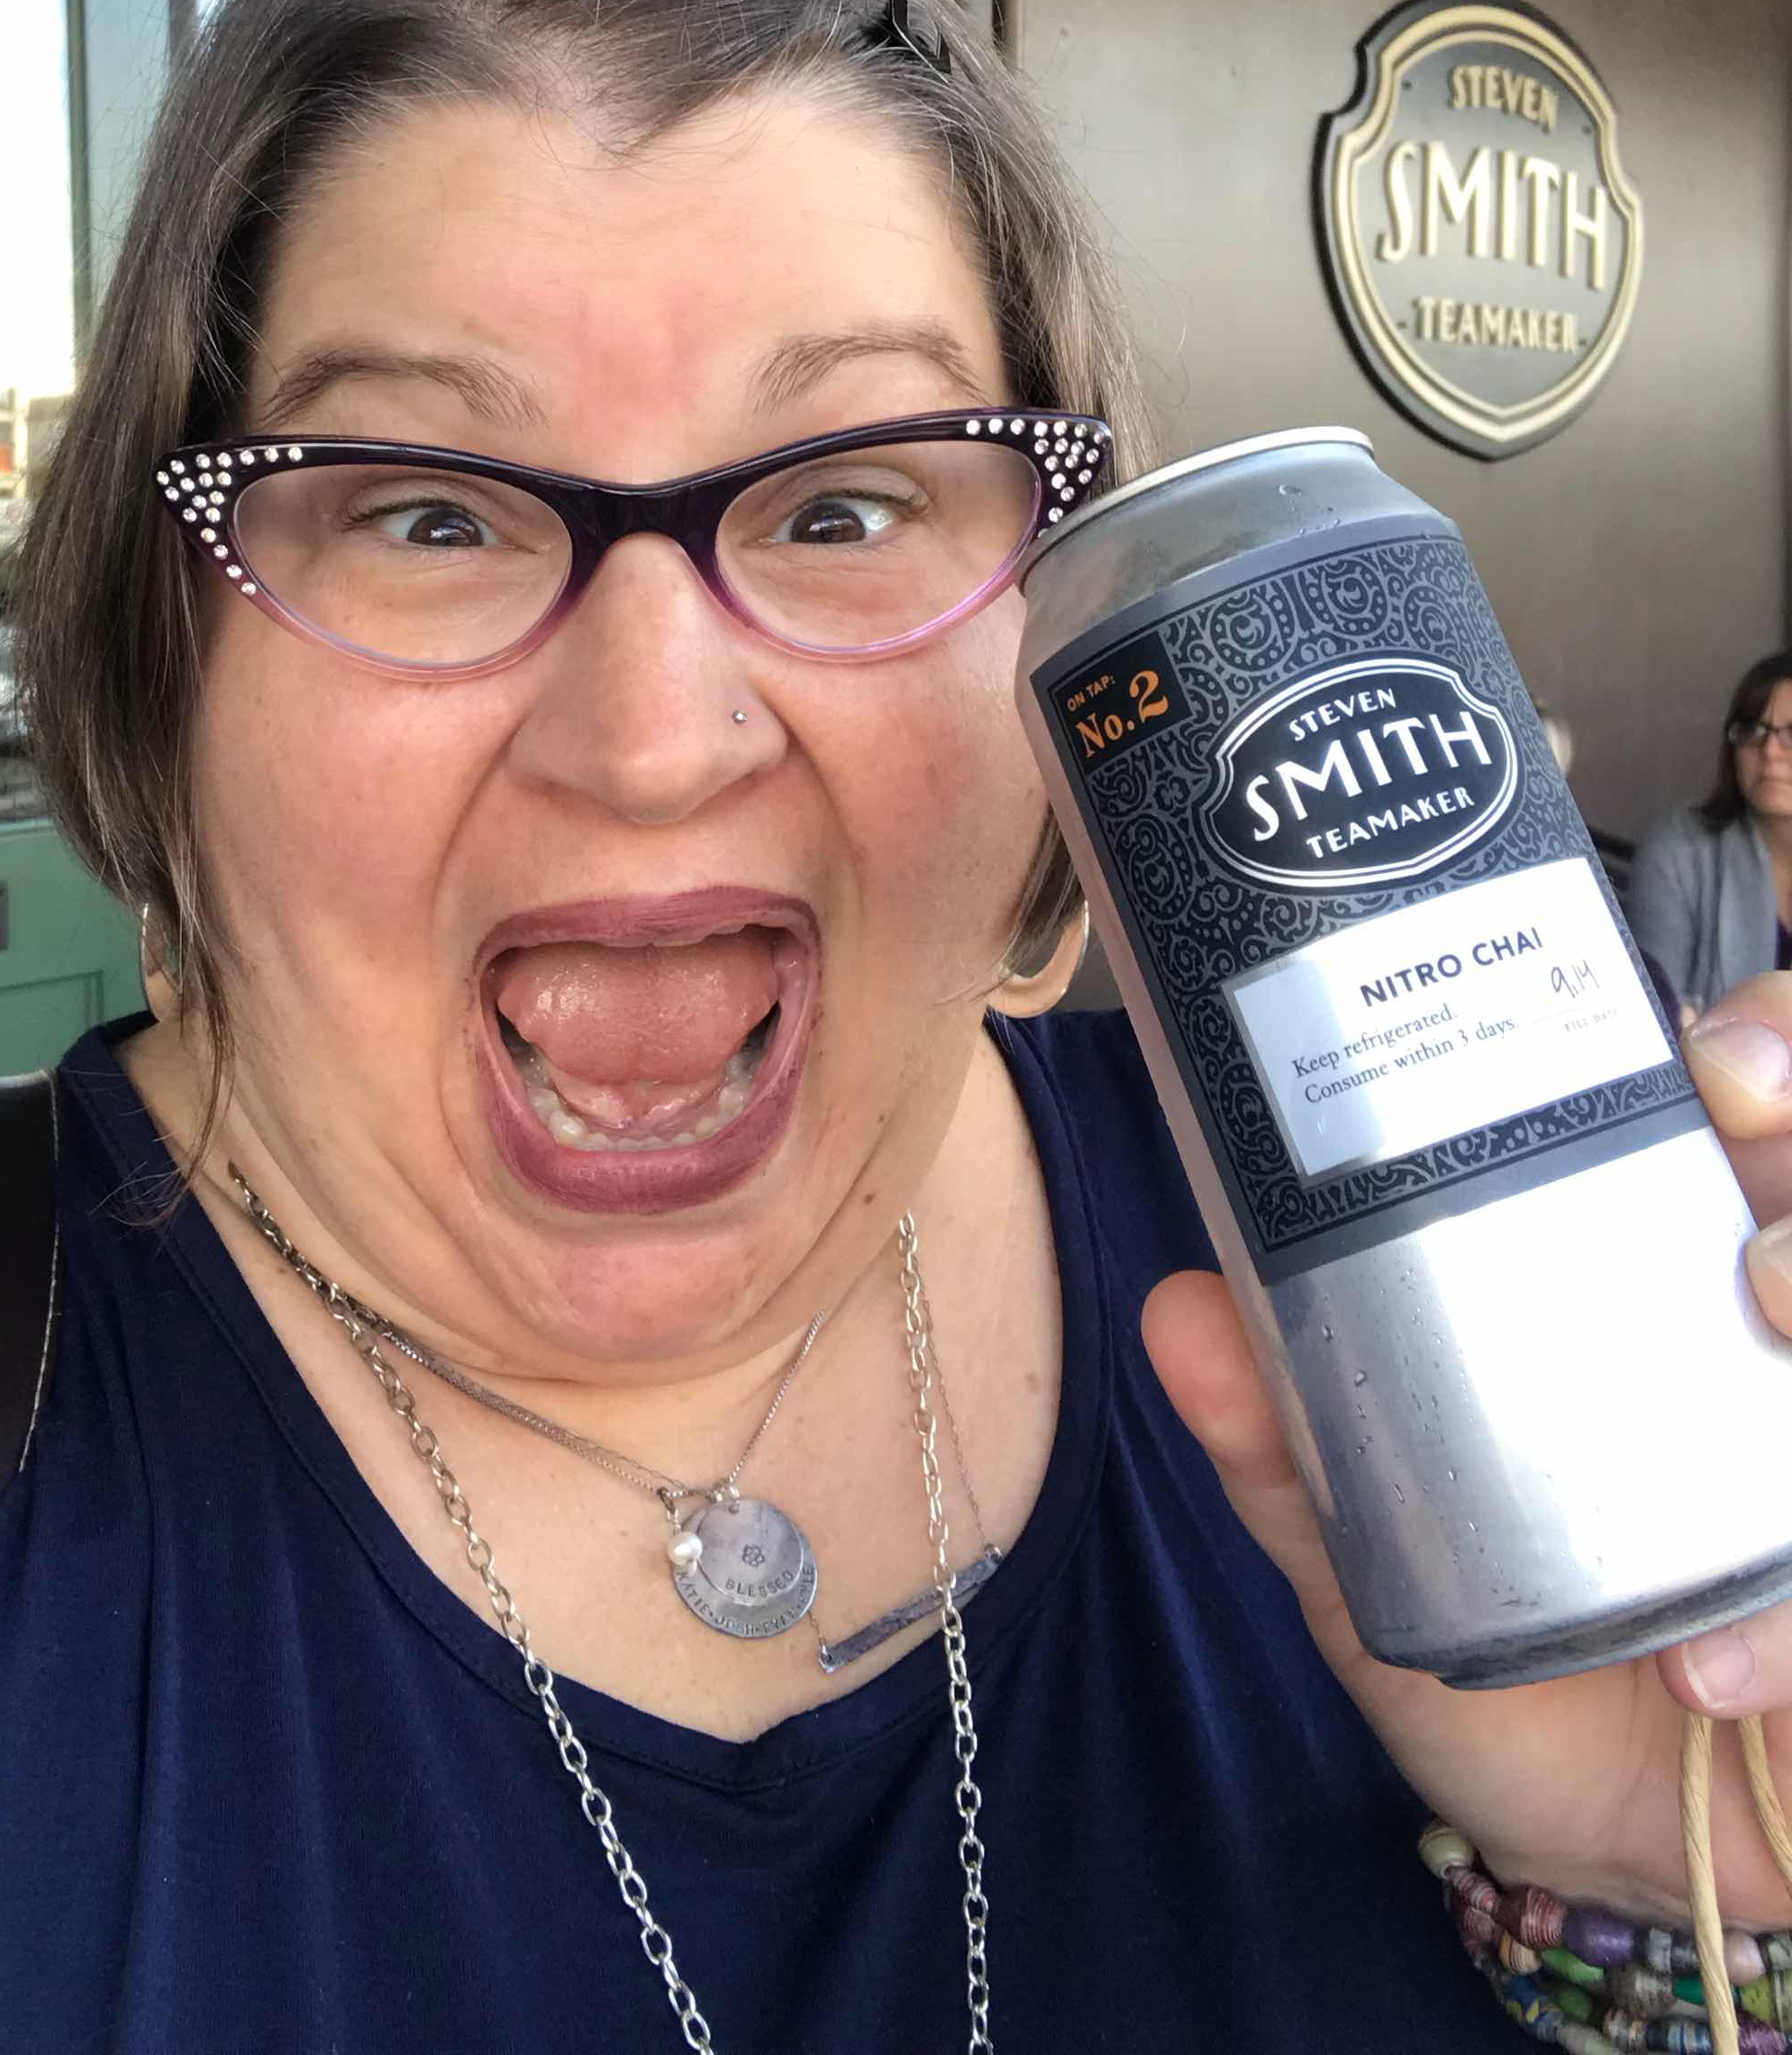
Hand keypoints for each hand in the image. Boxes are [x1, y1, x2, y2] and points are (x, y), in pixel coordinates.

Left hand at [1141, 969, 1791, 1922]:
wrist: (1633, 1857)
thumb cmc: (1528, 1667)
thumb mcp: (1382, 1561)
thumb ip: (1286, 1446)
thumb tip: (1177, 1310)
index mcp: (1687, 1268)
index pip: (1764, 1105)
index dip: (1772, 1049)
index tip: (1713, 1061)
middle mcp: (1791, 1330)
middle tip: (1756, 1254)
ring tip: (1768, 1331)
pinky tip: (1720, 1668)